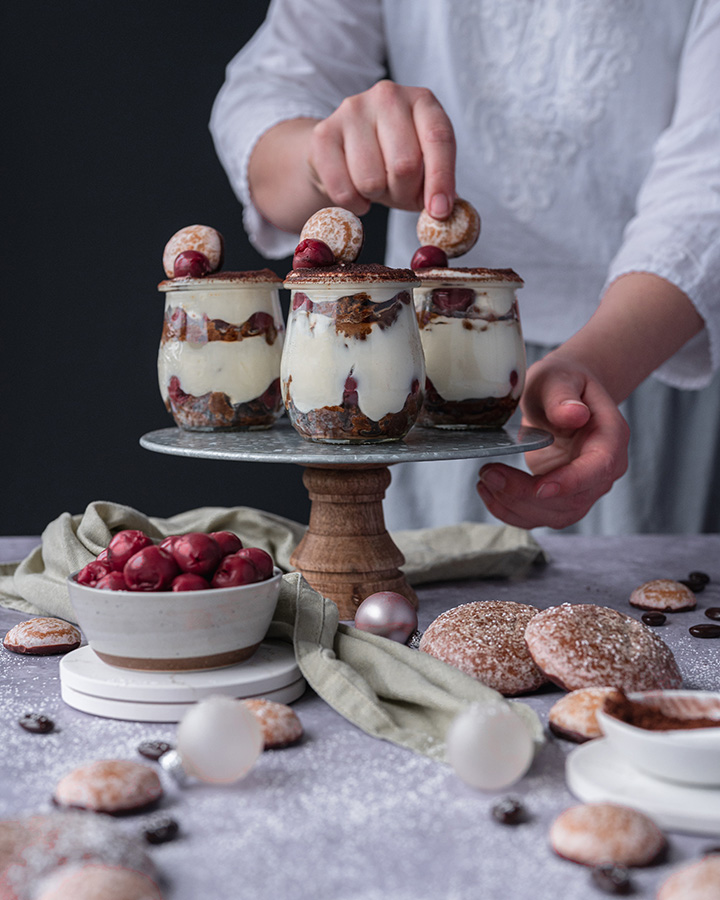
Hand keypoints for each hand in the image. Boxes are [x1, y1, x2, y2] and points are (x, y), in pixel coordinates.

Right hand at [308, 80, 455, 218]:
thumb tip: (441, 212)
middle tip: (398, 195)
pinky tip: (356, 194)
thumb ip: (434, 188)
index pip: (438, 138)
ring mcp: (353, 110)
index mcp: (422, 102)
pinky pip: (343, 189)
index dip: (441, 179)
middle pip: (405, 164)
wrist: (340, 152)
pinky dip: (353, 203)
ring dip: (376, 196)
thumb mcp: (421, 170)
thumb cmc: (389, 161)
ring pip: (371, 179)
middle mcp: (388, 96)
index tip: (439, 212)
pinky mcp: (323, 132)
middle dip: (404, 192)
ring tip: (375, 187)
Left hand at [476, 354, 629, 529]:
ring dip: (514, 506)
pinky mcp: (560, 498)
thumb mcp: (558, 378)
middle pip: (572, 499)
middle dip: (526, 494)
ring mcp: (583, 489)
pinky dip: (510, 511)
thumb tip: (574, 414)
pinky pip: (538, 516)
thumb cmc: (563, 382)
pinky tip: (488, 491)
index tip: (540, 487)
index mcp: (611, 438)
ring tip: (484, 479)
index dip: (571, 482)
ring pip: (554, 515)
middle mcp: (602, 471)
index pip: (599, 468)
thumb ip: (563, 397)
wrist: (565, 396)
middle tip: (488, 472)